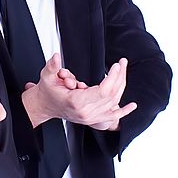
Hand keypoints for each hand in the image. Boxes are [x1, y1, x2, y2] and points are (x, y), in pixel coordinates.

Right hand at [21, 54, 136, 130]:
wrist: (45, 106)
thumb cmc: (48, 91)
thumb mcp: (47, 76)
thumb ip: (52, 66)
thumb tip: (56, 58)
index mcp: (76, 102)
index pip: (103, 90)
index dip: (112, 77)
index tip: (116, 66)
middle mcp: (86, 112)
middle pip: (111, 95)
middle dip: (119, 77)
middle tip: (121, 64)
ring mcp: (90, 118)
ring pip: (114, 102)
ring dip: (121, 87)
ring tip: (123, 72)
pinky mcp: (93, 119)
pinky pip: (112, 116)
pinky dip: (123, 112)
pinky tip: (132, 106)